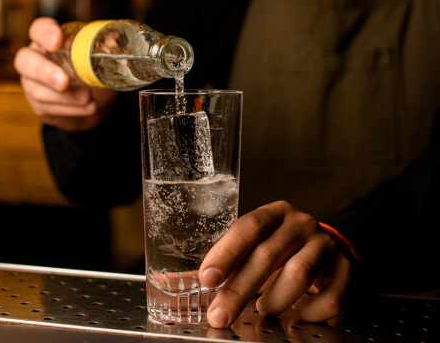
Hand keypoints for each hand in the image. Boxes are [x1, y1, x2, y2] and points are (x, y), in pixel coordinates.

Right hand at [14, 17, 117, 131]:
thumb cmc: (96, 74)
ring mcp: (33, 83)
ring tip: (88, 97)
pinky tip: (89, 107)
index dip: (44, 34)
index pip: (38, 29)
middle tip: (64, 82)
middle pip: (24, 60)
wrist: (98, 102)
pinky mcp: (39, 104)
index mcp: (50, 41)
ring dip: (65, 97)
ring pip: (35, 89)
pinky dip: (71, 109)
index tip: (57, 42)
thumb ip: (101, 51)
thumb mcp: (101, 60)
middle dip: (44, 72)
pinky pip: (47, 108)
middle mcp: (35, 59)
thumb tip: (112, 42)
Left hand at [199, 201, 353, 327]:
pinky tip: (299, 312)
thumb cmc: (285, 248)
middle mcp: (301, 224)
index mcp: (275, 213)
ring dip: (274, 300)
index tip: (206, 278)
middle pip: (267, 255)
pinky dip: (309, 312)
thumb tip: (182, 281)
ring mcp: (327, 245)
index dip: (226, 252)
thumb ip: (228, 261)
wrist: (334, 246)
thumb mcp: (259, 244)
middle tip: (220, 315)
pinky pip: (329, 298)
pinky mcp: (348, 270)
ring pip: (299, 275)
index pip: (249, 227)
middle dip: (239, 290)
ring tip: (264, 308)